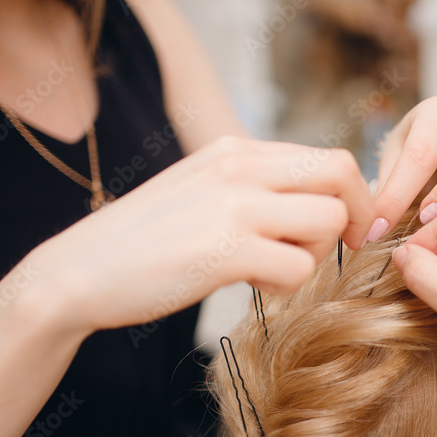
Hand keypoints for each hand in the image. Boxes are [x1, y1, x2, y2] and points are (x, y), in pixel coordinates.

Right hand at [26, 136, 375, 334]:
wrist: (78, 272)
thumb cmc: (145, 242)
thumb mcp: (202, 193)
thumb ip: (254, 188)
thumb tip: (317, 204)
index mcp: (236, 149)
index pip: (328, 156)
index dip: (353, 197)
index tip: (349, 230)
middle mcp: (240, 166)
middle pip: (343, 173)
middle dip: (357, 216)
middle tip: (344, 249)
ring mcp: (234, 205)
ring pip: (329, 221)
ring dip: (315, 255)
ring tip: (273, 270)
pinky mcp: (227, 250)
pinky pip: (300, 267)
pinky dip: (286, 286)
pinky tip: (252, 286)